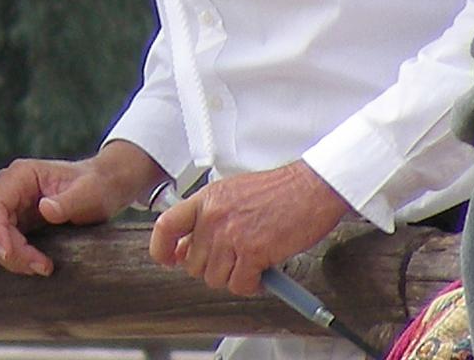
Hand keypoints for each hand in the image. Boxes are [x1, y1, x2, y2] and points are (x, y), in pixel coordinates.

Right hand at [0, 143, 160, 277]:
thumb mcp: (88, 193)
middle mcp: (10, 188)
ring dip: (15, 257)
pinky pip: (8, 242)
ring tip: (44, 267)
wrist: (104, 187)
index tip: (9, 254)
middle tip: (40, 267)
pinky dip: (20, 257)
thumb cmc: (96, 186)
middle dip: (10, 250)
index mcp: (21, 175)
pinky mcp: (18, 221)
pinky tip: (40, 264)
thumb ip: (67, 201)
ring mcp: (13, 205)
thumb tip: (45, 210)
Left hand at [148, 160, 349, 294]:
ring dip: (234, 278)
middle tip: (233, 262)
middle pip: (193, 263)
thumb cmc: (279, 190)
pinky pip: (240, 284)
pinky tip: (262, 273)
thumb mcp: (232, 193)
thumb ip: (209, 217)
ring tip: (250, 265)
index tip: (168, 260)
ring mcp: (231, 235)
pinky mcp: (253, 252)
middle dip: (213, 268)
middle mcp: (213, 217)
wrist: (311, 187)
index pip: (166, 226)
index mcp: (206, 199)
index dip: (162, 249)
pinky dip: (252, 285)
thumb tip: (191, 246)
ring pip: (216, 278)